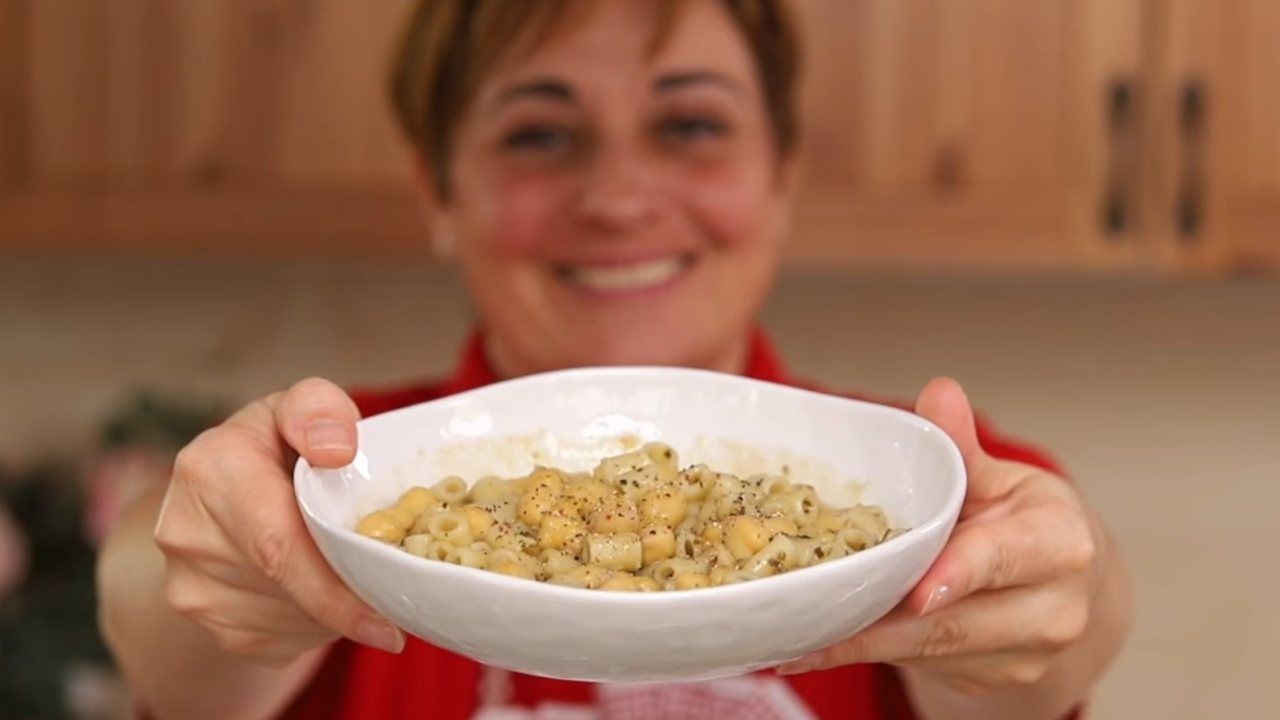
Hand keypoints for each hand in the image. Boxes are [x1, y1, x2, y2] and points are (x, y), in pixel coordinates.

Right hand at [153, 378, 404, 665]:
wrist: (223, 488)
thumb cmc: (280, 443)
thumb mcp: (300, 405)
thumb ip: (319, 410)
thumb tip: (337, 451)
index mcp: (209, 470)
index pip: (277, 547)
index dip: (334, 591)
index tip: (386, 621)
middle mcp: (186, 533)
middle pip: (289, 590)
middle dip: (352, 595)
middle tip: (399, 591)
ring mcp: (190, 587)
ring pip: (292, 622)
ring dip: (338, 610)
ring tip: (356, 569)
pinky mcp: (210, 624)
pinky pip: (283, 642)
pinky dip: (318, 624)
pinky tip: (325, 589)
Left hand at [779, 378, 1099, 694]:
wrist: (1066, 587)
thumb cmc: (1026, 522)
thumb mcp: (1003, 477)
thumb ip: (962, 444)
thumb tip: (938, 393)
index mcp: (1060, 545)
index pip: (1002, 559)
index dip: (956, 575)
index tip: (913, 592)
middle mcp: (1052, 611)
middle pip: (955, 622)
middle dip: (881, 625)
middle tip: (813, 617)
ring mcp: (1022, 658)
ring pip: (931, 652)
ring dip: (862, 644)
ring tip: (798, 635)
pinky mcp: (989, 681)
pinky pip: (922, 668)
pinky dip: (872, 654)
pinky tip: (820, 643)